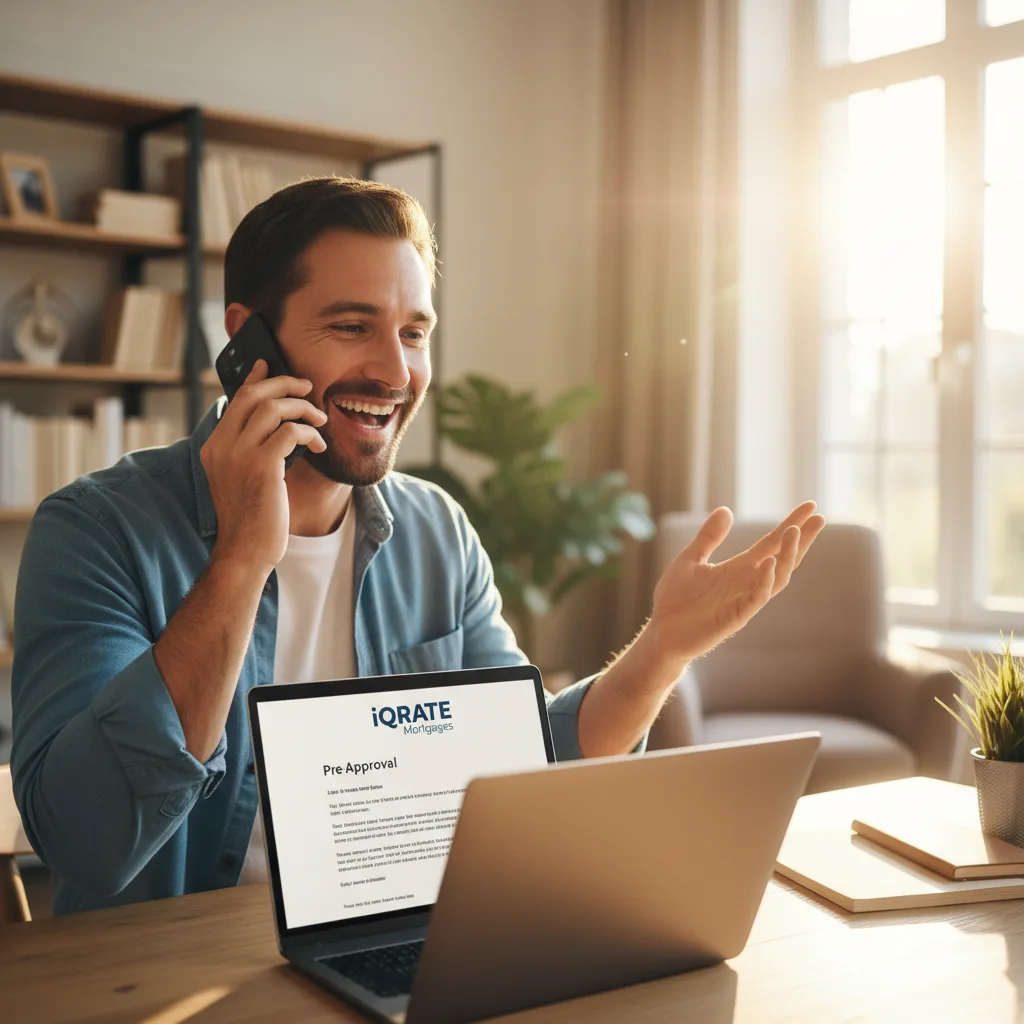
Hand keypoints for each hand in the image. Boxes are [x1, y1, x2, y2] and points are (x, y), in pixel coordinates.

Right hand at [200, 360, 327, 576]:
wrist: (245, 551)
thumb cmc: (251, 518)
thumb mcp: (241, 478)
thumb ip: (249, 450)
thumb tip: (275, 424)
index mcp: (214, 446)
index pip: (235, 400)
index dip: (254, 378)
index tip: (269, 364)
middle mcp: (222, 446)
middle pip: (252, 395)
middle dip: (284, 384)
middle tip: (307, 387)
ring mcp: (239, 455)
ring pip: (273, 408)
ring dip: (303, 408)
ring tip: (319, 419)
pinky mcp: (262, 467)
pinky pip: (290, 432)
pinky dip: (309, 433)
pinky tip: (318, 446)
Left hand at [646, 502, 825, 669]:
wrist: (662, 632)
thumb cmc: (676, 599)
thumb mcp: (690, 559)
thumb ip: (709, 537)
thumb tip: (726, 509)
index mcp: (739, 567)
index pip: (772, 543)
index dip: (792, 524)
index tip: (811, 506)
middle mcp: (747, 582)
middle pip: (783, 558)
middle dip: (801, 539)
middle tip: (820, 518)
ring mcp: (745, 599)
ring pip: (777, 577)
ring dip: (787, 555)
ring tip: (793, 531)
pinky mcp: (736, 616)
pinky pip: (757, 597)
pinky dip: (765, 580)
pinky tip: (768, 562)